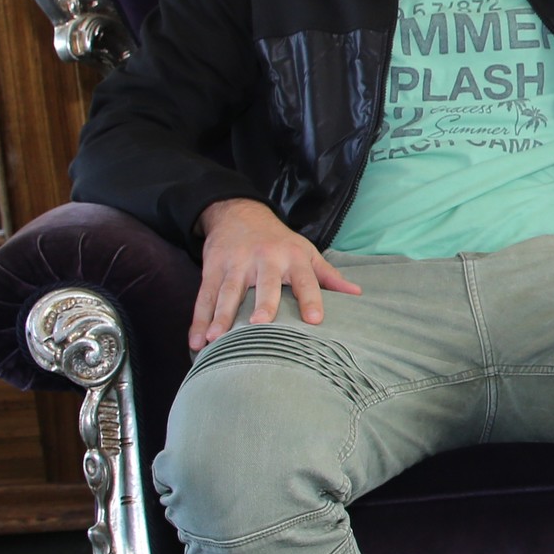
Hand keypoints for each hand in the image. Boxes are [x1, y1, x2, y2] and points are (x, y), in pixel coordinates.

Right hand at [193, 197, 361, 348]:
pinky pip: (204, 297)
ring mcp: (235, 264)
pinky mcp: (212, 269)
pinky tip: (196, 341)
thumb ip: (328, 275)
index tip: (314, 320)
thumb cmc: (279, 241)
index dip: (310, 299)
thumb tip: (357, 293)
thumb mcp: (306, 252)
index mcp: (292, 257)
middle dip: (262, 303)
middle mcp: (264, 260)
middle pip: (263, 284)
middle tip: (259, 323)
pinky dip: (199, 320)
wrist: (238, 212)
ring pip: (227, 292)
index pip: (305, 279)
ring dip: (220, 316)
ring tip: (215, 339)